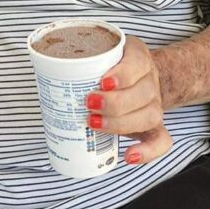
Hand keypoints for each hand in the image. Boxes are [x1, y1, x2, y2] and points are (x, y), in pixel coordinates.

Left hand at [85, 35, 171, 164]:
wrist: (137, 75)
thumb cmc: (110, 65)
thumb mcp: (100, 52)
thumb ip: (82, 56)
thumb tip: (47, 66)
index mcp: (138, 57)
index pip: (138, 62)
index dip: (123, 75)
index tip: (103, 82)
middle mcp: (150, 80)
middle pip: (144, 92)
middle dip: (115, 102)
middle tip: (89, 104)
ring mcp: (154, 104)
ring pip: (149, 116)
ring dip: (121, 124)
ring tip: (95, 124)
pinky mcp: (154, 125)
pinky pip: (161, 141)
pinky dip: (148, 152)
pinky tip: (129, 156)